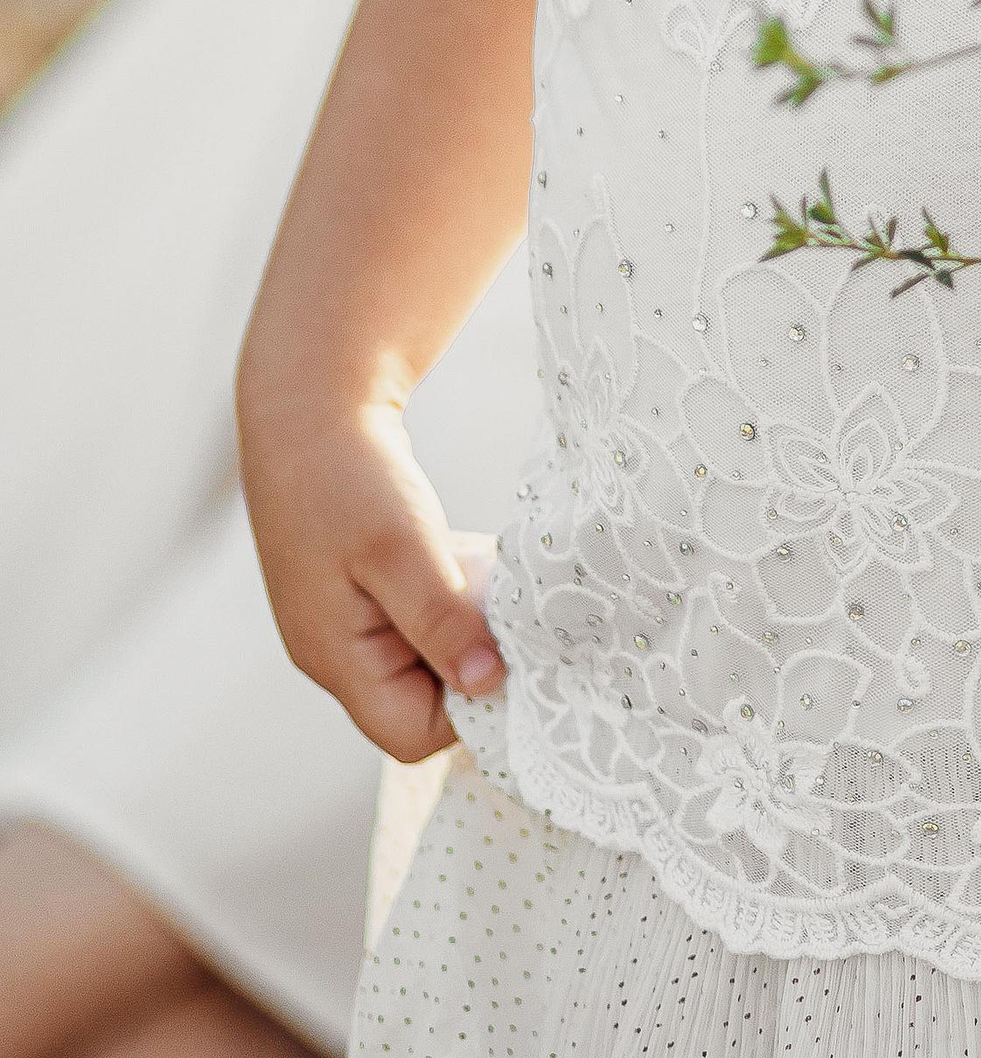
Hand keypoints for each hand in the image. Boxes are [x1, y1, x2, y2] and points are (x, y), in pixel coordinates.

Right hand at [241, 396, 505, 761]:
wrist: (307, 409)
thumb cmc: (346, 476)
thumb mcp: (401, 546)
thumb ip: (442, 618)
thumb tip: (489, 683)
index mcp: (336, 659)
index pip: (411, 734)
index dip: (468, 707)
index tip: (510, 651)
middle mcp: (340, 654)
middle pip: (423, 701)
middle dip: (474, 658)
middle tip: (505, 605)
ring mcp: (352, 622)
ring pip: (429, 655)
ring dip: (469, 622)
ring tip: (485, 572)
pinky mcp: (366, 590)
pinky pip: (424, 618)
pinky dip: (455, 595)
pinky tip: (467, 555)